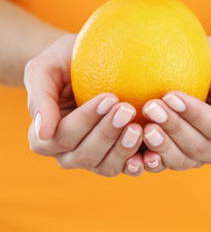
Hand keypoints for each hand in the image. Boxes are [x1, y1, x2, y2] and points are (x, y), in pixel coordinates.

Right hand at [24, 34, 144, 176]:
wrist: (88, 64)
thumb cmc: (65, 64)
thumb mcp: (45, 70)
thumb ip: (40, 99)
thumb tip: (43, 132)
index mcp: (46, 136)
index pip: (61, 137)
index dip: (85, 121)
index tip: (108, 97)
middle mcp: (68, 153)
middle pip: (84, 155)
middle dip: (106, 133)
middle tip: (127, 109)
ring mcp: (94, 157)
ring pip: (106, 167)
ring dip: (123, 149)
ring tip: (139, 128)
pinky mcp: (116, 156)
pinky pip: (126, 167)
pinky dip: (137, 163)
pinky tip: (150, 152)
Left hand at [141, 37, 210, 171]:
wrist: (200, 72)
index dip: (195, 116)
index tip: (171, 96)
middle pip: (198, 147)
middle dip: (174, 127)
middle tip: (151, 107)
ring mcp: (195, 156)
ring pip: (180, 160)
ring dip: (161, 145)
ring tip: (144, 126)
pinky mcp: (173, 156)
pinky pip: (163, 166)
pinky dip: (150, 162)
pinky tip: (137, 154)